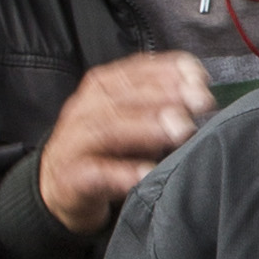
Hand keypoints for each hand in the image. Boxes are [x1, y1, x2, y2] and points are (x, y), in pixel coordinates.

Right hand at [37, 54, 214, 238]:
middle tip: (200, 102)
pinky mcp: (71, 178)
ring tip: (181, 131)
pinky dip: (121, 174)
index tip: (200, 77)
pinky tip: (147, 173)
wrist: (58, 187)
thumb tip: (201, 94)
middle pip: (123, 97)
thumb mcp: (128, 117)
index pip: (134, 71)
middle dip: (165, 96)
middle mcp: (85, 109)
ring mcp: (75, 143)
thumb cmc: (105, 148)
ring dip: (147, 129)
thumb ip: (158, 103)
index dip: (168, 71)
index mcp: (102, 88)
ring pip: (108, 130)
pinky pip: (95, 173)